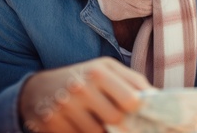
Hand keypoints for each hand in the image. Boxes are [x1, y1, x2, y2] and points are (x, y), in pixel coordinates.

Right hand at [19, 57, 152, 132]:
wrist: (38, 87)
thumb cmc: (84, 77)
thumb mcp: (108, 69)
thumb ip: (134, 81)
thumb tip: (157, 98)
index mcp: (99, 71)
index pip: (130, 100)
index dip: (136, 109)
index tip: (135, 110)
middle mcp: (80, 87)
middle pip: (115, 119)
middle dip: (117, 120)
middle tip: (112, 115)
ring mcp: (64, 106)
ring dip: (100, 130)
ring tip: (94, 118)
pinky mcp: (50, 123)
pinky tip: (78, 124)